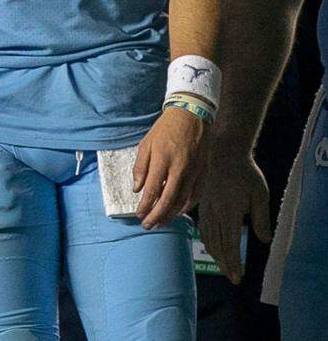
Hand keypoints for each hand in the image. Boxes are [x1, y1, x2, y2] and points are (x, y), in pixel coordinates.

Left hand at [133, 106, 207, 228]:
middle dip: (156, 215)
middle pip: (168, 200)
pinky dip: (187, 206)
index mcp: (162, 159)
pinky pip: (196, 195)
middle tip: (148, 225)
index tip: (138, 214)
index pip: (152, 190)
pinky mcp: (204, 173)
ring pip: (183, 201)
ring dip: (171, 214)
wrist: (191, 116)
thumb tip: (136, 189)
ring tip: (160, 221)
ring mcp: (194, 172)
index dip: (145, 205)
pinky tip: (178, 212)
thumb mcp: (146, 143)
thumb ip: (140, 167)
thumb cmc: (165, 129)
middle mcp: (180, 168)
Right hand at [198, 143, 270, 282]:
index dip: (233, 262)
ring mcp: (206, 207)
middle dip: (225, 263)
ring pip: (208, 237)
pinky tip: (211, 245)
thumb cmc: (245, 173)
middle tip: (231, 277)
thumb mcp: (260, 195)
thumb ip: (262, 218)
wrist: (223, 153)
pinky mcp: (202, 203)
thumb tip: (263, 239)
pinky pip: (202, 226)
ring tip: (223, 265)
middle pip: (217, 244)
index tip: (237, 277)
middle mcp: (214, 212)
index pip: (230, 243)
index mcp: (229, 212)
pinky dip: (207, 240)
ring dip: (215, 254)